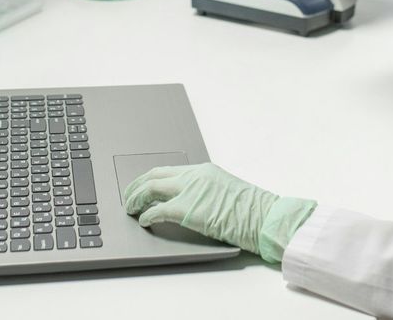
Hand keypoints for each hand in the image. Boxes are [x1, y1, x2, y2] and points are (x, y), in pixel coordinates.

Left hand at [123, 162, 316, 262]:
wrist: (263, 217)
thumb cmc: (252, 210)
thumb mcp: (226, 192)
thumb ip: (206, 192)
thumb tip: (191, 202)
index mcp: (204, 170)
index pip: (169, 171)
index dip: (151, 179)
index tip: (142, 187)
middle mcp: (195, 176)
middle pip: (154, 175)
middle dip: (137, 185)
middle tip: (129, 196)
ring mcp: (190, 191)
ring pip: (151, 188)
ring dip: (137, 198)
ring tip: (131, 208)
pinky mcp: (187, 209)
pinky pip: (158, 210)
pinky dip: (147, 215)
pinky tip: (144, 221)